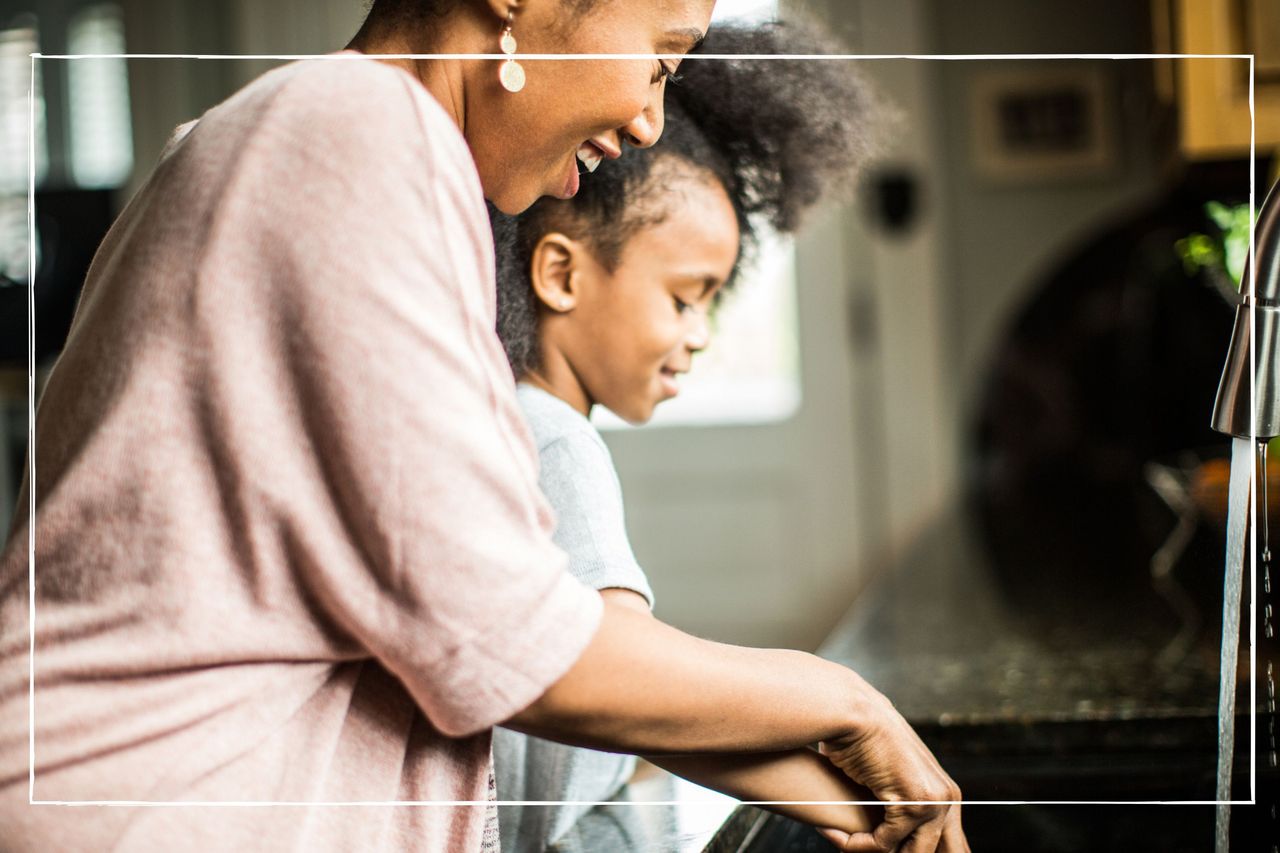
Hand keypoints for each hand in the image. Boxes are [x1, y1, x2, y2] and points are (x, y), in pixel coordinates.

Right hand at [817, 692, 968, 852]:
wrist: (852, 713)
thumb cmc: (859, 739)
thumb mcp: (888, 774)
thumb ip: (898, 801)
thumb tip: (889, 833)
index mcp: (946, 792)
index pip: (952, 845)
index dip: (918, 851)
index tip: (888, 849)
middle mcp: (947, 798)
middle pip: (930, 851)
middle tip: (860, 846)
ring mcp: (934, 802)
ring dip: (870, 850)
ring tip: (843, 840)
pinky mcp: (913, 805)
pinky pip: (884, 844)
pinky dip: (856, 845)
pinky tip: (835, 832)